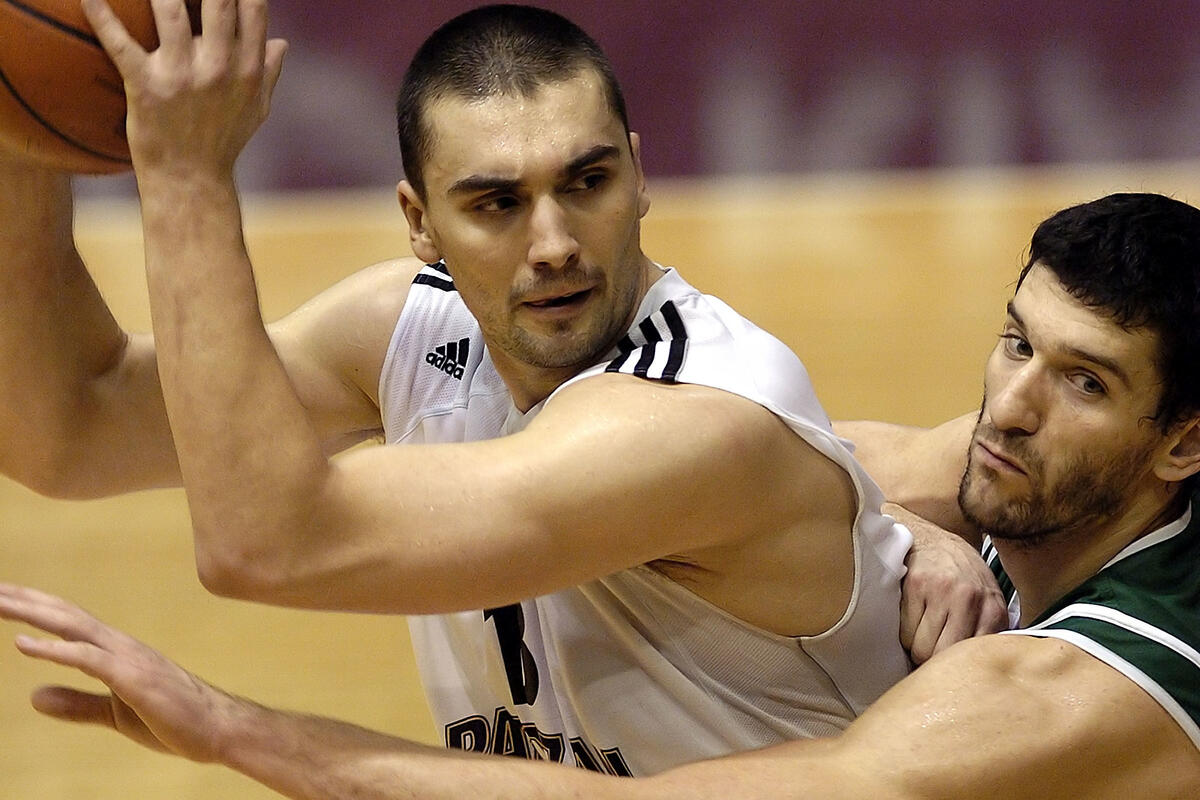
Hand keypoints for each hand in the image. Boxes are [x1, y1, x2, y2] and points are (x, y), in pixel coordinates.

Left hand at [0, 582, 236, 761]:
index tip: (2, 595)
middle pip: (66, 614)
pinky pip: (88, 659)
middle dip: (26, 600)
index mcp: (117, 652)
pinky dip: (54, 648)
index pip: (69, 620)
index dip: (35, 606)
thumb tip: (33, 696)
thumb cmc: (174, 719)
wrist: (218, 729)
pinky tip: (23, 644)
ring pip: (74, 627)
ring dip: (33, 614)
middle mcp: (120, 646)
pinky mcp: (133, 679)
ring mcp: (128, 659)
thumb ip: (76, 704)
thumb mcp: (114, 714)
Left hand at [80, 0, 287, 176]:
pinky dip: (101, 15)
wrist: (190, 180)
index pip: (252, 9)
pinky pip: (120, 43)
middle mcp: (219, 69)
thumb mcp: (256, 109)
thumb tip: (281, 42)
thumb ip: (268, 72)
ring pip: (170, 13)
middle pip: (217, 1)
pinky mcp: (146, 87)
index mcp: (247, 70)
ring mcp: (182, 77)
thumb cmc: (223, 142)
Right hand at [888, 503, 1008, 663]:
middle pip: (941, 656)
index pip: (973, 659)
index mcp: (993, 609)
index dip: (957, 669)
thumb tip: (981, 674)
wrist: (933, 540)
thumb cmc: (961, 577)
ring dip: (916, 646)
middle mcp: (969, 598)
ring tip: (922, 632)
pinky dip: (905, 631)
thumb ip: (989, 633)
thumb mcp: (987, 602)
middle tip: (931, 650)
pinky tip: (913, 617)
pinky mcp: (915, 585)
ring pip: (919, 647)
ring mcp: (941, 591)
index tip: (949, 666)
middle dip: (932, 660)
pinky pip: (904, 630)